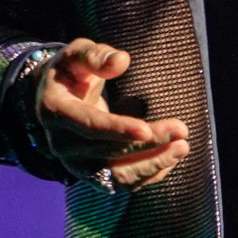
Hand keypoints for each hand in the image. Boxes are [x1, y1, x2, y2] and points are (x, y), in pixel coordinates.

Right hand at [33, 39, 189, 190]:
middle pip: (110, 150)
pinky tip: (170, 159)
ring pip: (117, 175)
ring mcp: (76, 164)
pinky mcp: (91, 174)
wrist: (55, 98)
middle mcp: (63, 144)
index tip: (146, 131)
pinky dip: (147, 174)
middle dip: (149, 143)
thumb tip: (121, 61)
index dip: (117, 129)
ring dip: (152, 164)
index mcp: (56, 111)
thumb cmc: (70, 71)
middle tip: (182, 130)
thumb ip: (95, 56)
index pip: (89, 126)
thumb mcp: (76, 54)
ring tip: (182, 147)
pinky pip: (121, 182)